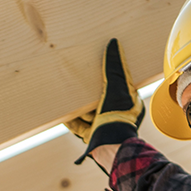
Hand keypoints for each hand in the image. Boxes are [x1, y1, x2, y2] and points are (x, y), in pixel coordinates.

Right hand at [68, 38, 143, 164]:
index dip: (108, 75)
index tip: (97, 65)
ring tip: (66, 92)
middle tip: (78, 77)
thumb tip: (113, 43)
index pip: (118, 84)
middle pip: (100, 98)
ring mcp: (104, 126)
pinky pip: (78, 125)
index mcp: (129, 103)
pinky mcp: (92, 137)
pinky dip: (69, 118)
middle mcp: (118, 115)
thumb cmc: (119, 116)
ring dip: (78, 104)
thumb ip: (115, 66)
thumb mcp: (118, 86)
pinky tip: (60, 111)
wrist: (110, 147)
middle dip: (89, 90)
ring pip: (88, 112)